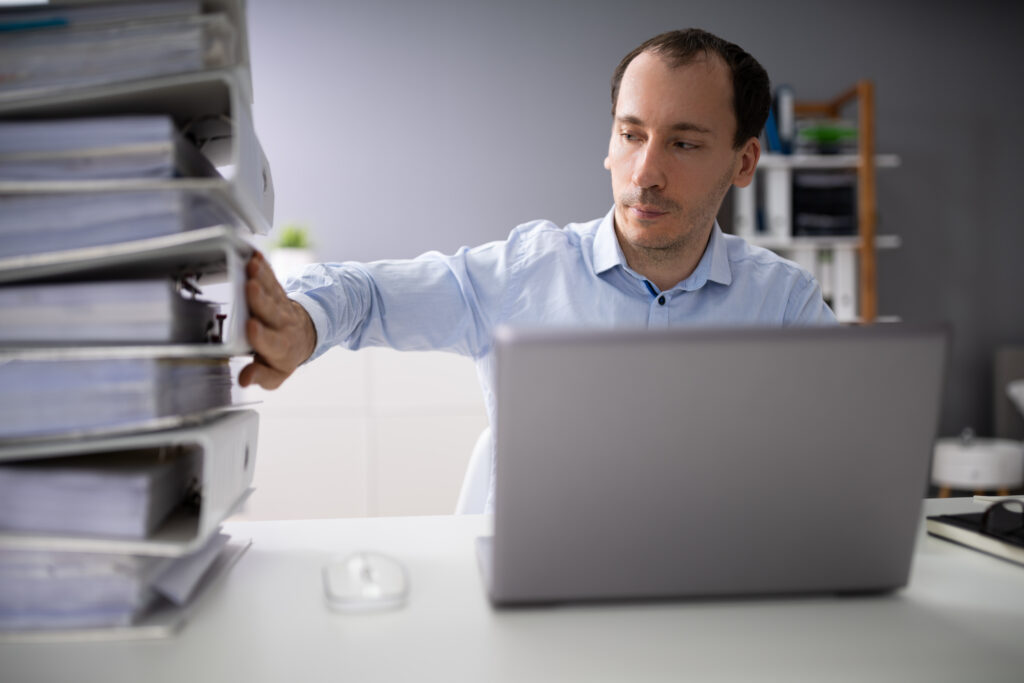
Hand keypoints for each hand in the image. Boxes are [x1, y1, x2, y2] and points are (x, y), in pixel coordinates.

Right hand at [238, 251, 316, 389]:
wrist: (302, 336)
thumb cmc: (282, 356)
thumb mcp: (275, 374)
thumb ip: (260, 375)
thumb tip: (244, 379)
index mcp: (280, 347)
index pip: (270, 341)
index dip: (261, 335)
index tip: (252, 326)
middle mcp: (280, 324)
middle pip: (270, 311)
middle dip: (259, 299)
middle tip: (250, 287)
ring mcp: (279, 306)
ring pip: (271, 290)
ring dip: (261, 277)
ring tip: (252, 265)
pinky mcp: (276, 292)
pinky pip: (270, 278)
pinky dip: (263, 266)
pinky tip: (255, 255)